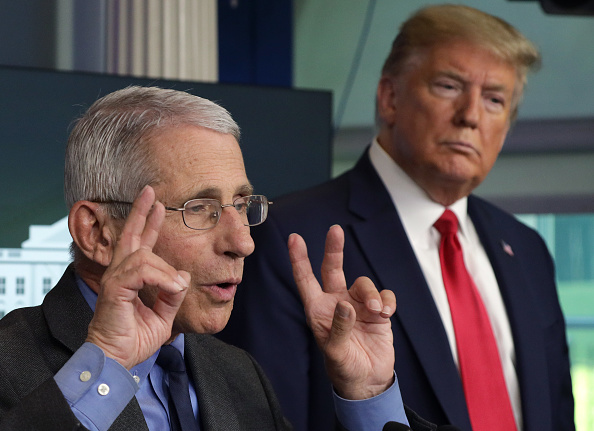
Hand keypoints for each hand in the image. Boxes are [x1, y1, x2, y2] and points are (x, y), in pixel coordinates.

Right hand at [86, 186, 189, 368]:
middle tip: (150, 191)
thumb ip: (172, 293)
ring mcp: (115, 278)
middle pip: (131, 235)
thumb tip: (182, 275)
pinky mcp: (114, 287)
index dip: (148, 222)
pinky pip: (141, 271)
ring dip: (166, 271)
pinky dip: (160, 278)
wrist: (117, 359)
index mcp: (131, 277)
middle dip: (142, 212)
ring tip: (174, 286)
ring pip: (145, 256)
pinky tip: (169, 286)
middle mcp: (120, 273)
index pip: (140, 243)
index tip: (156, 204)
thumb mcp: (163, 314)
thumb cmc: (134, 338)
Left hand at [288, 225, 395, 399]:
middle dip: (334, 249)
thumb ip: (338, 328)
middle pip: (333, 269)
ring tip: (376, 312)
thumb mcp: (335, 352)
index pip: (306, 280)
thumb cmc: (344, 367)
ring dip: (371, 294)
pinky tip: (385, 314)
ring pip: (364, 284)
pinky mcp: (378, 312)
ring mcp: (358, 306)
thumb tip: (345, 304)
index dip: (299, 259)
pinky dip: (387, 301)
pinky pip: (384, 296)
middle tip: (335, 230)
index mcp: (318, 311)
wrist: (368, 381)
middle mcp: (337, 303)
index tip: (294, 238)